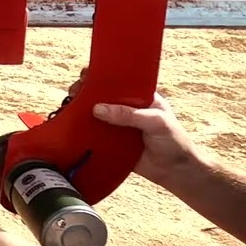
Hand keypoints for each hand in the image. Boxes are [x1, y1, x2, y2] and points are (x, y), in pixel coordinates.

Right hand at [68, 69, 200, 186]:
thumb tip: (97, 109)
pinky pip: (94, 134)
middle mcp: (126, 109)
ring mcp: (117, 126)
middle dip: (86, 91)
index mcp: (139, 97)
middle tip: (75, 90)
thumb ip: (128, 114)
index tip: (86, 74)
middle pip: (101, 96)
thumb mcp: (155, 121)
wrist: (176, 171)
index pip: (118, 81)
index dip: (101, 76)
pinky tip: (71, 126)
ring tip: (68, 105)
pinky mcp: (111, 142)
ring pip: (95, 114)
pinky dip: (83, 131)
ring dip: (81, 109)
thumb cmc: (173, 141)